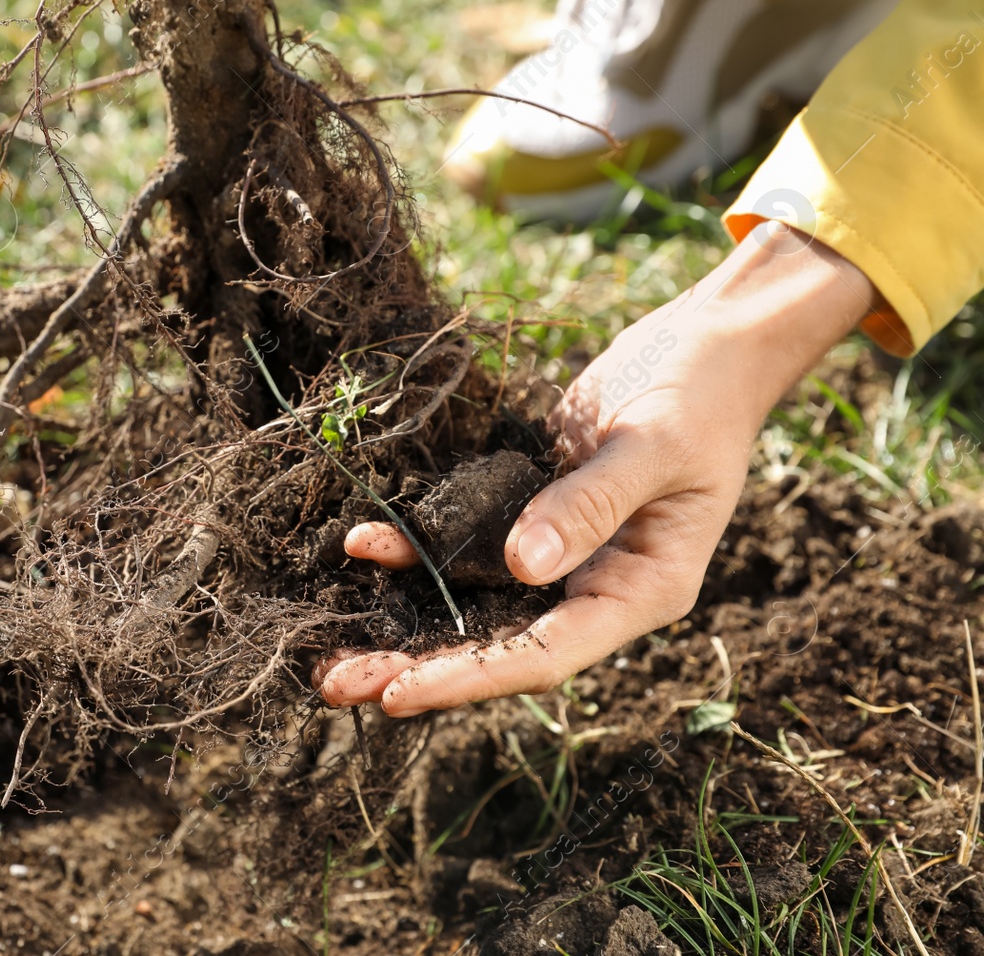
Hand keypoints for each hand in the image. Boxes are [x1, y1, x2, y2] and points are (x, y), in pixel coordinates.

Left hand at [319, 222, 877, 716]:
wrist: (709, 345)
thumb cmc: (702, 394)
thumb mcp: (654, 446)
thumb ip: (589, 503)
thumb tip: (523, 566)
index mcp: (641, 591)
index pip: (545, 655)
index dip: (470, 678)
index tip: (400, 693)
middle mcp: (594, 585)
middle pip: (496, 643)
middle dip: (415, 665)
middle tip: (334, 685)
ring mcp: (561, 551)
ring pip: (472, 602)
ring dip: (405, 622)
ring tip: (330, 650)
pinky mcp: (530, 511)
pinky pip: (465, 542)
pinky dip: (416, 546)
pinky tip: (364, 545)